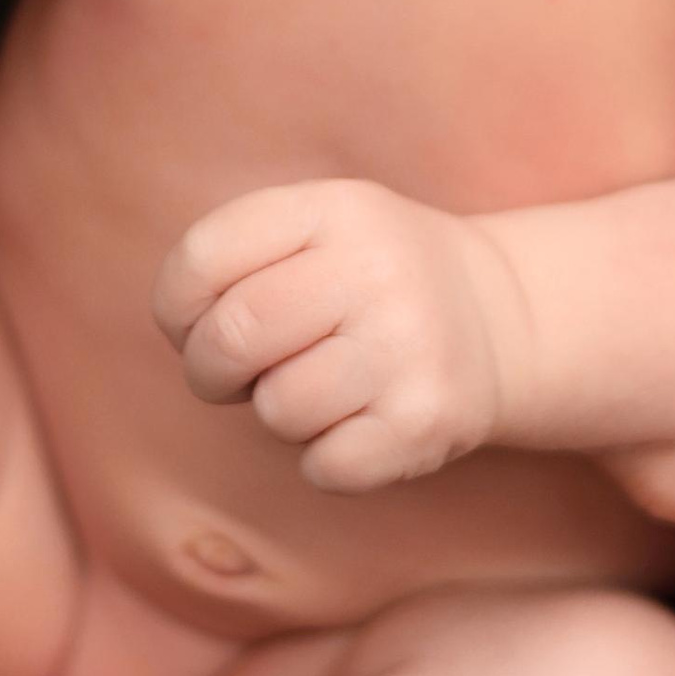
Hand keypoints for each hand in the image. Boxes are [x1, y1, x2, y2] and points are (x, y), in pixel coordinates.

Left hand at [153, 181, 516, 489]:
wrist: (498, 317)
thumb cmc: (368, 280)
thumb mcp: (317, 228)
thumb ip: (237, 259)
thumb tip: (185, 334)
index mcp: (335, 209)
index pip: (202, 258)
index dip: (176, 308)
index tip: (198, 324)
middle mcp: (378, 269)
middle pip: (232, 337)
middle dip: (211, 371)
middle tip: (239, 376)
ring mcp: (409, 346)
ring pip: (278, 409)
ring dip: (281, 414)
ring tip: (322, 388)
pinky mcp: (426, 420)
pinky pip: (323, 467)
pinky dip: (325, 459)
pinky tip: (359, 423)